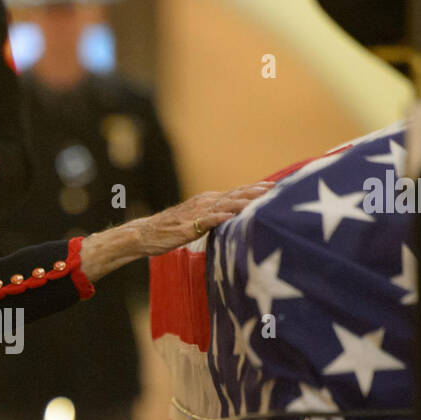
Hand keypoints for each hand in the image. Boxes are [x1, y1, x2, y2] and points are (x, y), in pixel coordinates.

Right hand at [140, 181, 273, 255]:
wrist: (146, 233)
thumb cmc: (171, 229)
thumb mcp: (198, 220)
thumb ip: (215, 216)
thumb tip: (234, 218)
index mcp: (208, 200)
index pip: (236, 192)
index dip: (254, 189)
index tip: (274, 186)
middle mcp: (204, 202)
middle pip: (234, 195)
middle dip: (255, 192)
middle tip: (275, 189)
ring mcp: (196, 214)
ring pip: (223, 205)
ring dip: (242, 202)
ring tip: (258, 201)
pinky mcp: (187, 227)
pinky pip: (205, 221)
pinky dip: (219, 218)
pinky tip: (230, 217)